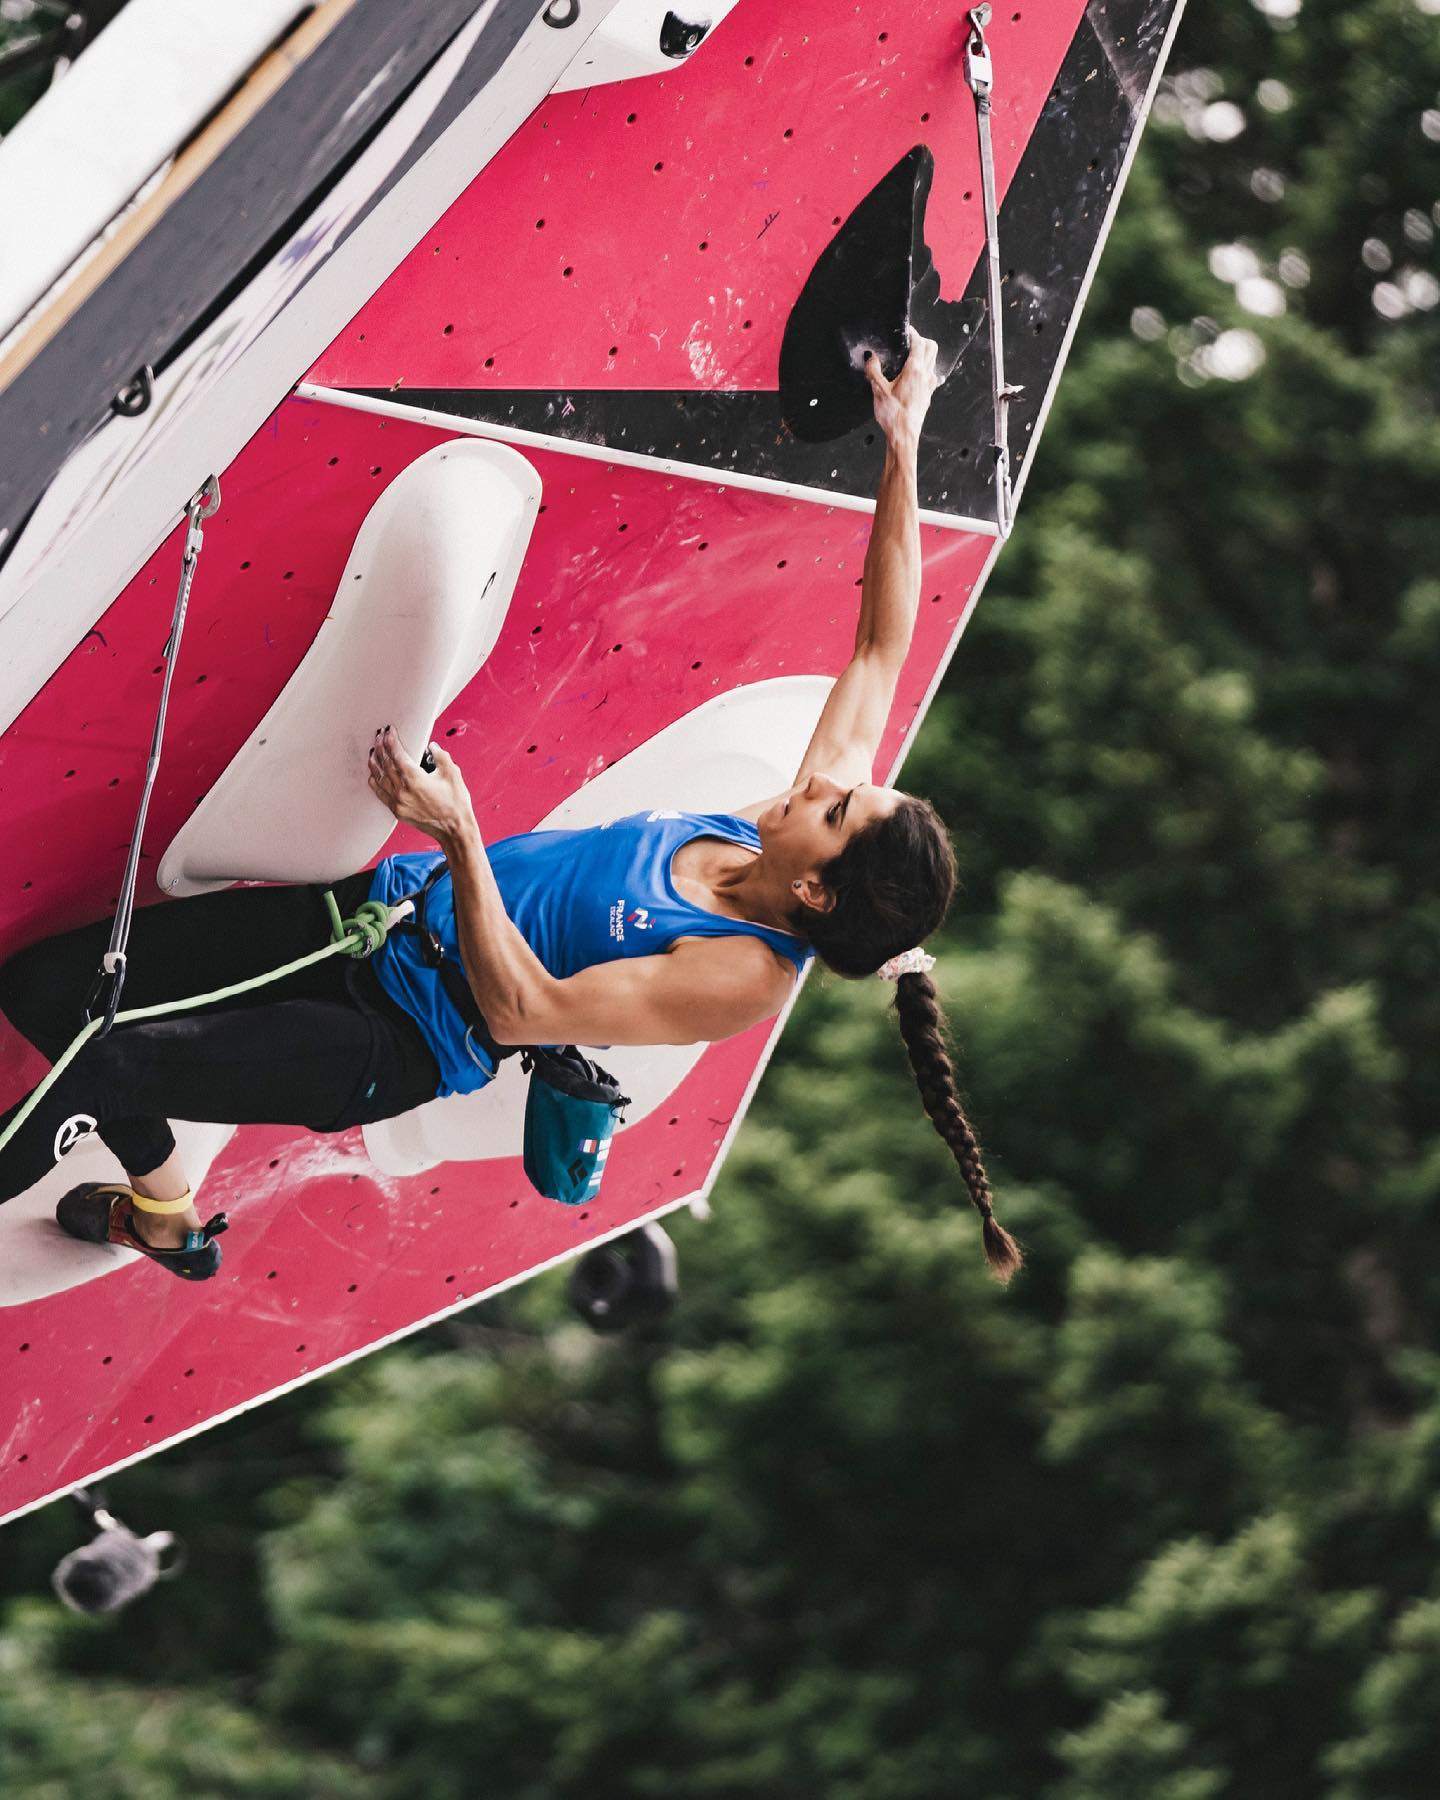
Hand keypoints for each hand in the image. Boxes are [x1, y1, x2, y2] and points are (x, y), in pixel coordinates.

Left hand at [367, 725, 475, 845]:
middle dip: (382, 747)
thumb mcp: (452, 774)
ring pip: (379, 777)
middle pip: (385, 763)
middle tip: (380, 736)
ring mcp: (397, 801)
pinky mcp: (397, 810)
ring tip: (374, 750)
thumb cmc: (455, 804)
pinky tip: (374, 773)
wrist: (454, 829)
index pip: (397, 754)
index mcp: (414, 778)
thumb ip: (440, 756)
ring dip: (375, 761)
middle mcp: (402, 790)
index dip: (391, 740)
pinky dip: (375, 780)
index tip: (389, 731)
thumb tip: (431, 747)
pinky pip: (380, 792)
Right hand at [864, 329, 939, 447]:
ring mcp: (929, 385)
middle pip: (931, 348)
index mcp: (914, 370)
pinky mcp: (928, 395)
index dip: (913, 333)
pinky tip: (914, 376)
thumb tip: (871, 359)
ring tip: (910, 357)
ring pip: (933, 361)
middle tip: (909, 341)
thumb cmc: (894, 416)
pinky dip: (925, 369)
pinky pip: (931, 375)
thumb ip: (874, 371)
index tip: (906, 331)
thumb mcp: (878, 391)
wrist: (904, 436)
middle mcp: (925, 375)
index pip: (919, 342)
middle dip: (921, 340)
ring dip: (925, 354)